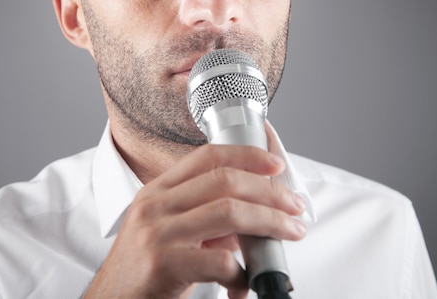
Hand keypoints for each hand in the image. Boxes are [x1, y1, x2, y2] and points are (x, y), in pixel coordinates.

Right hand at [83, 144, 306, 298]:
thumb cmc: (143, 270)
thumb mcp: (168, 232)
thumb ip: (206, 218)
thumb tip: (254, 214)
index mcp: (157, 191)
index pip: (206, 157)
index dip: (246, 155)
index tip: (275, 165)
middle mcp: (155, 205)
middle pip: (224, 180)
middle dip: (269, 191)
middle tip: (293, 206)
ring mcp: (158, 232)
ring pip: (229, 213)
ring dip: (270, 222)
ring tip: (289, 232)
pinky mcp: (164, 264)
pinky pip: (220, 260)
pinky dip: (243, 271)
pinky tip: (245, 280)